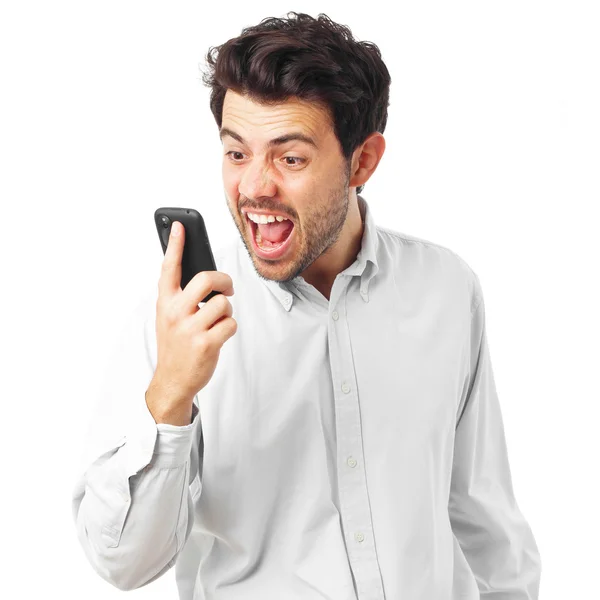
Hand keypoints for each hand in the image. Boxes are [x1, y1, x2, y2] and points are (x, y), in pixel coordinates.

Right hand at [146, 220, 236, 424]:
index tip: (180, 225)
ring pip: (224, 303)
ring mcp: (190, 328)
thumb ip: (181, 297)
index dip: (175, 244)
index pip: (169, 267)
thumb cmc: (175, 344)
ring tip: (217, 321)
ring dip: (227, 311)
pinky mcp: (206, 343)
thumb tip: (206, 277)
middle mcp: (175, 312)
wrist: (172, 380)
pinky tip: (218, 336)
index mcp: (165, 302)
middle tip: (227, 290)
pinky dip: (229, 328)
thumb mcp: (169, 317)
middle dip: (224, 281)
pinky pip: (231, 323)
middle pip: (208, 278)